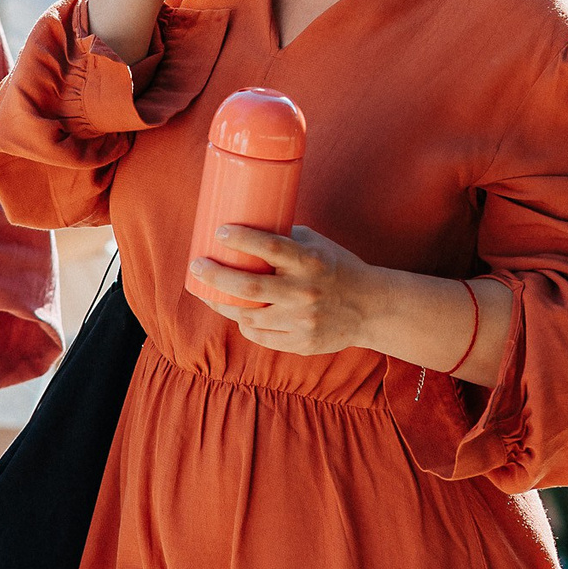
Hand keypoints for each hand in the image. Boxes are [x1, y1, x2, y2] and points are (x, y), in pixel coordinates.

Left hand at [189, 225, 377, 356]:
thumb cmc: (337, 267)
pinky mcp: (301, 343)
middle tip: (197, 265)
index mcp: (311, 262)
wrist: (371, 308)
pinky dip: (244, 324)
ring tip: (207, 291)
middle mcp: (305, 292)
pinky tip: (236, 314)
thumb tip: (244, 225)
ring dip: (222, 304)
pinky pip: (260, 336)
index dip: (242, 238)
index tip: (220, 231)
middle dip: (215, 276)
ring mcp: (302, 321)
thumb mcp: (317, 245)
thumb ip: (285, 238)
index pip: (272, 247)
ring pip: (248, 316)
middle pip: (249, 288)